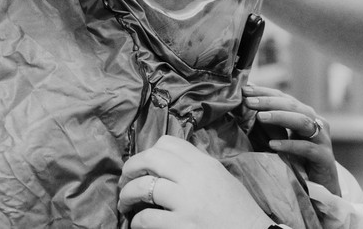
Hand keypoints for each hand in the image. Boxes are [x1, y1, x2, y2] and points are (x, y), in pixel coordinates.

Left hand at [118, 135, 275, 228]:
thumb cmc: (237, 210)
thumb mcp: (220, 177)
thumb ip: (196, 166)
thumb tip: (166, 161)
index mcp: (204, 163)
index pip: (168, 143)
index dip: (149, 151)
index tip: (144, 165)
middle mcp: (194, 177)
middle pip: (150, 158)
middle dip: (130, 168)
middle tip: (125, 180)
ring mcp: (187, 201)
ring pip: (142, 187)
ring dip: (127, 195)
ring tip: (126, 204)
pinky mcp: (183, 225)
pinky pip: (146, 218)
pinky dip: (137, 221)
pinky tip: (138, 224)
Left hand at [243, 84, 340, 195]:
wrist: (322, 186)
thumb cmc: (298, 159)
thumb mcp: (282, 137)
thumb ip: (269, 124)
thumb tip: (244, 107)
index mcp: (305, 115)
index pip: (283, 98)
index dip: (264, 92)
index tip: (245, 90)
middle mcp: (316, 123)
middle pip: (292, 106)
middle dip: (269, 102)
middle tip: (249, 101)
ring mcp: (322, 139)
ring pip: (303, 122)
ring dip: (280, 117)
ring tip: (260, 117)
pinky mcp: (324, 157)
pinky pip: (307, 148)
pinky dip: (289, 145)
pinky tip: (273, 145)